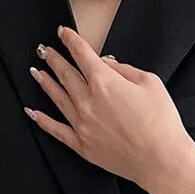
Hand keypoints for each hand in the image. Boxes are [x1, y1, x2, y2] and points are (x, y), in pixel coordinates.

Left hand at [26, 25, 194, 193]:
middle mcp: (88, 102)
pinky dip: (42, 120)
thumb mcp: (150, 83)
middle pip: (65, 74)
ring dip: (45, 83)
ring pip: (57, 98)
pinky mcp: (82, 146)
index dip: (70, 40)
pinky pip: (56, 130)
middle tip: (44, 50)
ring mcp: (82, 125)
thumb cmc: (161, 123)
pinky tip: (33, 112)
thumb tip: (107, 64)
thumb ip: (124, 70)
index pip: (82, 54)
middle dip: (54, 59)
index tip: (63, 33)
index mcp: (104, 82)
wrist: (161, 161)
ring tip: (37, 72)